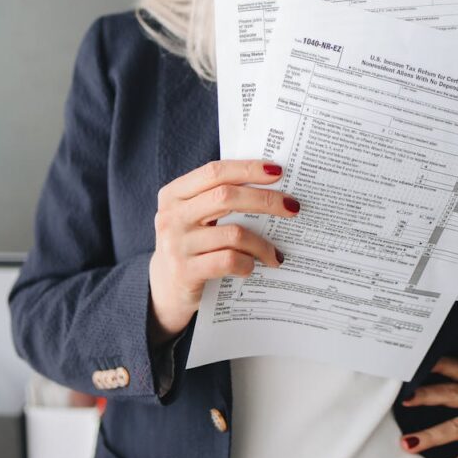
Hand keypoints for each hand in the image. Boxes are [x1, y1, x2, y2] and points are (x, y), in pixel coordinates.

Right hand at [147, 159, 299, 345]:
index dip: (248, 169)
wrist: (165, 288)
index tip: (278, 172)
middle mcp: (171, 216)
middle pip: (226, 197)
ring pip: (233, 233)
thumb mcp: (194, 217)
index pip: (214, 172)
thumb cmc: (191, 244)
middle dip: (265, 200)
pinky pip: (228, 260)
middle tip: (292, 207)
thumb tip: (271, 186)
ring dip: (262, 244)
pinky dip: (247, 263)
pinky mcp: (185, 272)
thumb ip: (218, 199)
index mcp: (174, 194)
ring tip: (275, 253)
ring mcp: (176, 244)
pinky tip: (253, 267)